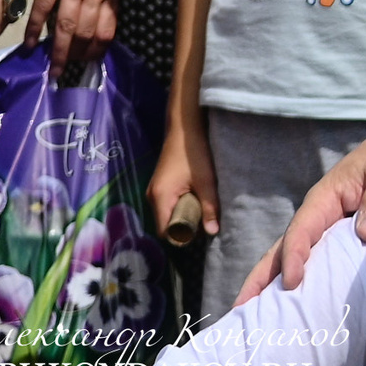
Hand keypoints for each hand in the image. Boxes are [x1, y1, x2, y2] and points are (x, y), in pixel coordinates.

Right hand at [28, 0, 119, 70]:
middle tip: (69, 74)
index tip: (92, 63)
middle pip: (87, 32)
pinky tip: (29, 44)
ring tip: (54, 70)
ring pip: (66, 26)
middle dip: (79, 56)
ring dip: (60, 51)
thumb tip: (102, 11)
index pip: (108, 27)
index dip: (100, 48)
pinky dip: (35, 29)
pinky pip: (43, 8)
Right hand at [149, 117, 218, 242]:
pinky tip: (195, 202)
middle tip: (203, 226)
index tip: (198, 237)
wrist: (186, 127)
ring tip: (202, 215)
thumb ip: (210, 207)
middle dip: (183, 228)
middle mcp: (151, 196)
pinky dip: (180, 206)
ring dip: (182, 216)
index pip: (164, 231)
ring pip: (166, 213)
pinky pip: (167, 204)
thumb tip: (213, 231)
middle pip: (164, 223)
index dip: (180, 237)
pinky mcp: (160, 184)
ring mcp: (154, 190)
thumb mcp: (206, 181)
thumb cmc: (195, 153)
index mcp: (159, 198)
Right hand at [238, 119, 365, 301]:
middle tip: (240, 309)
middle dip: (260, 278)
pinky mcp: (335, 238)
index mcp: (324, 199)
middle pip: (282, 249)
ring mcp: (323, 227)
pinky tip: (292, 304)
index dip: (293, 257)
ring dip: (272, 284)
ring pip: (291, 257)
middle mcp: (316, 216)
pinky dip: (298, 280)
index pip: (301, 231)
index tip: (291, 283)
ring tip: (255, 315)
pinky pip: (312, 261)